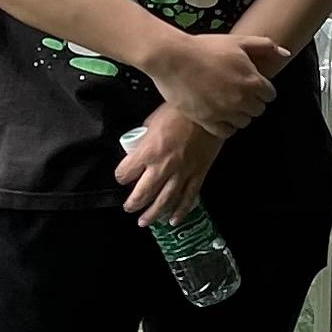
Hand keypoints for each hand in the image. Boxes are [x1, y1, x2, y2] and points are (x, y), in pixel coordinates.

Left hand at [115, 101, 226, 225]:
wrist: (209, 110)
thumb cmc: (179, 110)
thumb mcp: (153, 120)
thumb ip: (144, 138)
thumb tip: (140, 146)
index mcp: (147, 152)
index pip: (125, 173)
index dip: (121, 175)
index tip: (123, 175)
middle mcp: (162, 167)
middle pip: (142, 194)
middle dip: (133, 204)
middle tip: (129, 208)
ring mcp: (181, 173)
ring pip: (164, 201)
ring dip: (152, 214)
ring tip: (145, 222)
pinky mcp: (198, 174)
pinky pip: (188, 197)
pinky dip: (181, 211)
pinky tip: (173, 220)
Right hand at [148, 30, 287, 136]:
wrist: (173, 58)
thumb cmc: (205, 48)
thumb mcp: (238, 41)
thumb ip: (265, 46)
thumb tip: (285, 53)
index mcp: (252, 81)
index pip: (270, 95)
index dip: (262, 89)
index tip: (252, 85)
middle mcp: (241, 99)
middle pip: (258, 109)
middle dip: (252, 101)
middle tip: (239, 93)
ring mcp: (224, 112)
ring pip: (244, 122)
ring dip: (239, 114)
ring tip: (228, 103)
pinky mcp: (207, 120)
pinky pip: (226, 132)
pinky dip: (226, 126)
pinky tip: (219, 115)